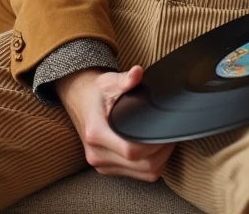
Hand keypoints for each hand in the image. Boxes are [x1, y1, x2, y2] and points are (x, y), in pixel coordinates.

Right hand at [54, 66, 174, 181]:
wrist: (78, 100)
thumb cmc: (95, 92)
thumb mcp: (109, 81)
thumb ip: (125, 79)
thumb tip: (137, 73)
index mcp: (96, 132)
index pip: (131, 150)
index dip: (154, 144)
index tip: (165, 131)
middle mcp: (97, 153)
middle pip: (141, 165)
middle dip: (163, 152)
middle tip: (170, 135)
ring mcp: (100, 163)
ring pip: (143, 174)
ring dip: (159, 161)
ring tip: (164, 142)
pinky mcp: (106, 168)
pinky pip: (136, 175)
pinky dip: (150, 166)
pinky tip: (153, 150)